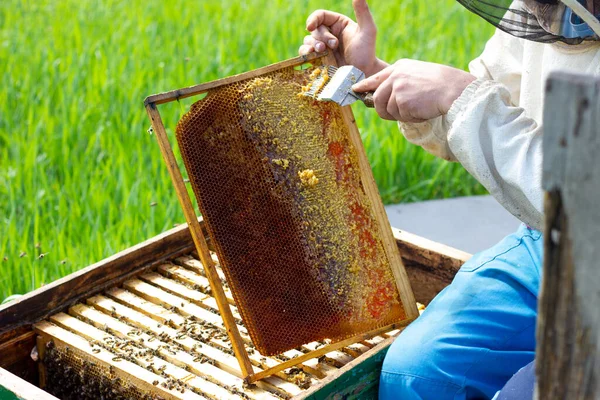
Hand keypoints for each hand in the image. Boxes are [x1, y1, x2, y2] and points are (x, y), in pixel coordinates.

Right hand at [298, 0, 387, 76]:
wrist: (364, 75)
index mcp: (338, 24)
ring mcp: (323, 48)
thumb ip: (363, 13)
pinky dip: (306, 54)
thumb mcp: (368, 31)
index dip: (313, 19)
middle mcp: (329, 34)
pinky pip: (306, 54)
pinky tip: (312, 57)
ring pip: (308, 41)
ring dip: (312, 45)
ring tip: (321, 52)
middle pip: (314, 29)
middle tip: (332, 46)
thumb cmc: (367, 53)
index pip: (321, 16)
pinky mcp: (319, 60)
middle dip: (320, 37)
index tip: (310, 26)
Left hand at [352, 59, 475, 121]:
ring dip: (402, 115)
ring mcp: (397, 88)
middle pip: (377, 99)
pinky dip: (411, 118)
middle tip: (402, 113)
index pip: (376, 78)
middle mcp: (395, 76)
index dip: (364, 86)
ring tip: (419, 107)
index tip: (356, 90)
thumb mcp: (418, 75)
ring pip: (388, 111)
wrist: (455, 90)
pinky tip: (423, 110)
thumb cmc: (442, 85)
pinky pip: (399, 117)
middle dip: (385, 111)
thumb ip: (400, 82)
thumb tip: (385, 98)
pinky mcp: (401, 101)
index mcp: (399, 67)